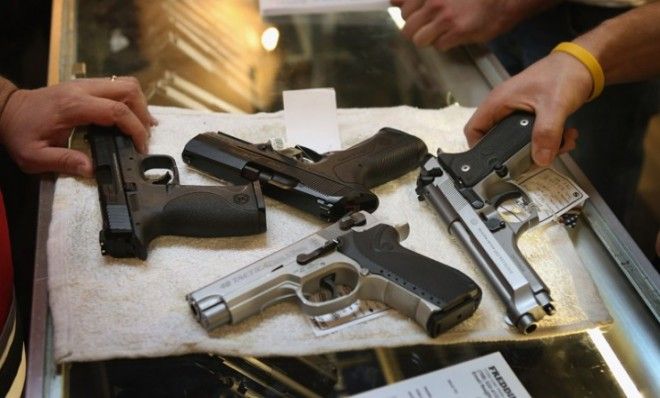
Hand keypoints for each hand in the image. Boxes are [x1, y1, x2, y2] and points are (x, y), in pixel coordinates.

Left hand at [0, 77, 154, 177]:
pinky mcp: (86, 86)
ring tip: (141, 128)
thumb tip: (91, 170)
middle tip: (144, 136)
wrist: (7, 110)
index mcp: (73, 106)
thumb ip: (64, 162)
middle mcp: (82, 89)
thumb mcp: (34, 156)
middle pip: (128, 89)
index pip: (116, 110)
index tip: (141, 147)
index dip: (135, 128)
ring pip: (125, 83)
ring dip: (139, 105)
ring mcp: (85, 84)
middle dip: (143, 113)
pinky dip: (129, 101)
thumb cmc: (20, 133)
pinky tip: (130, 118)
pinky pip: (116, 86)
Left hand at [390, 0, 553, 49]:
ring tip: (441, 33)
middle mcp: (434, 1)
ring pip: (419, 39)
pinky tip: (455, 35)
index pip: (401, 7)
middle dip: (417, 30)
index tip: (418, 16)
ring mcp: (445, 16)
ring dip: (428, 40)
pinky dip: (445, 44)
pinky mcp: (457, 31)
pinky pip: (438, 46)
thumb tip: (394, 2)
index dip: (409, 15)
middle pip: (407, 27)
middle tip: (432, 27)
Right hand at [465, 52, 593, 165]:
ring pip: (519, 140)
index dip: (478, 149)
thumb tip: (540, 160)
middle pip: (497, 140)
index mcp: (498, 102)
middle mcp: (504, 108)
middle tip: (539, 157)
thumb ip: (546, 133)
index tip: (495, 163)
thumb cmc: (562, 76)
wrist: (584, 63)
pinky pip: (534, 134)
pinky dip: (551, 139)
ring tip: (562, 144)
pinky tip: (568, 135)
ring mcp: (518, 111)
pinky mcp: (533, 114)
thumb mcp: (554, 106)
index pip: (473, 129)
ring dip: (541, 147)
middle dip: (519, 153)